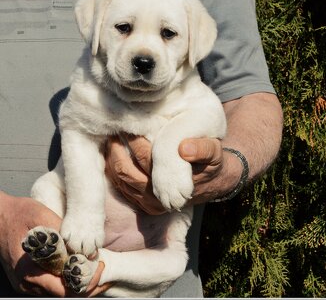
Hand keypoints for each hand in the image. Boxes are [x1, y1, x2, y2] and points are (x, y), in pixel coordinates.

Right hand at [0, 191, 110, 296]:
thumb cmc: (19, 214)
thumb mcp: (41, 216)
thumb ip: (60, 233)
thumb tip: (80, 247)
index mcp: (30, 271)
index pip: (66, 288)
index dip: (88, 280)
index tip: (101, 265)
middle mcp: (28, 283)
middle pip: (66, 295)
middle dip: (89, 285)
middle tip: (106, 272)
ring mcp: (27, 283)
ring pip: (60, 292)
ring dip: (80, 283)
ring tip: (98, 269)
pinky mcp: (29, 278)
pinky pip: (53, 285)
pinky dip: (70, 279)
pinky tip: (82, 268)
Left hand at [105, 134, 237, 213]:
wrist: (211, 182)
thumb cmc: (210, 162)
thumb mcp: (213, 152)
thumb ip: (203, 149)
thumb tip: (184, 148)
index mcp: (175, 185)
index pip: (147, 159)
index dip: (135, 140)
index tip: (130, 121)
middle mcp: (159, 198)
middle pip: (126, 169)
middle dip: (117, 146)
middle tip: (115, 126)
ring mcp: (148, 203)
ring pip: (119, 178)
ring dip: (112, 156)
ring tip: (112, 136)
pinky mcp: (141, 203)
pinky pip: (119, 185)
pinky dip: (112, 167)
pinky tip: (113, 151)